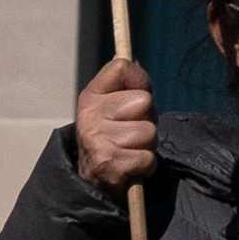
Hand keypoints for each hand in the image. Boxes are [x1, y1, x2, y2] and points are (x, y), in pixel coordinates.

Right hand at [74, 55, 160, 195]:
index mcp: (90, 96)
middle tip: (132, 132)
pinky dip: (144, 165)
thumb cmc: (113, 137)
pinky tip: (129, 166)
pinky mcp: (108, 164)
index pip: (122, 67)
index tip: (133, 98)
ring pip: (149, 132)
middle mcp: (89, 115)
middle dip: (147, 119)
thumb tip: (129, 58)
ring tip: (130, 150)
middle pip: (144, 101)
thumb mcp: (114, 106)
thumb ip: (127, 84)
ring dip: (147, 145)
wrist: (92, 181)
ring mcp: (97, 140)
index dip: (139, 81)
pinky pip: (147, 158)